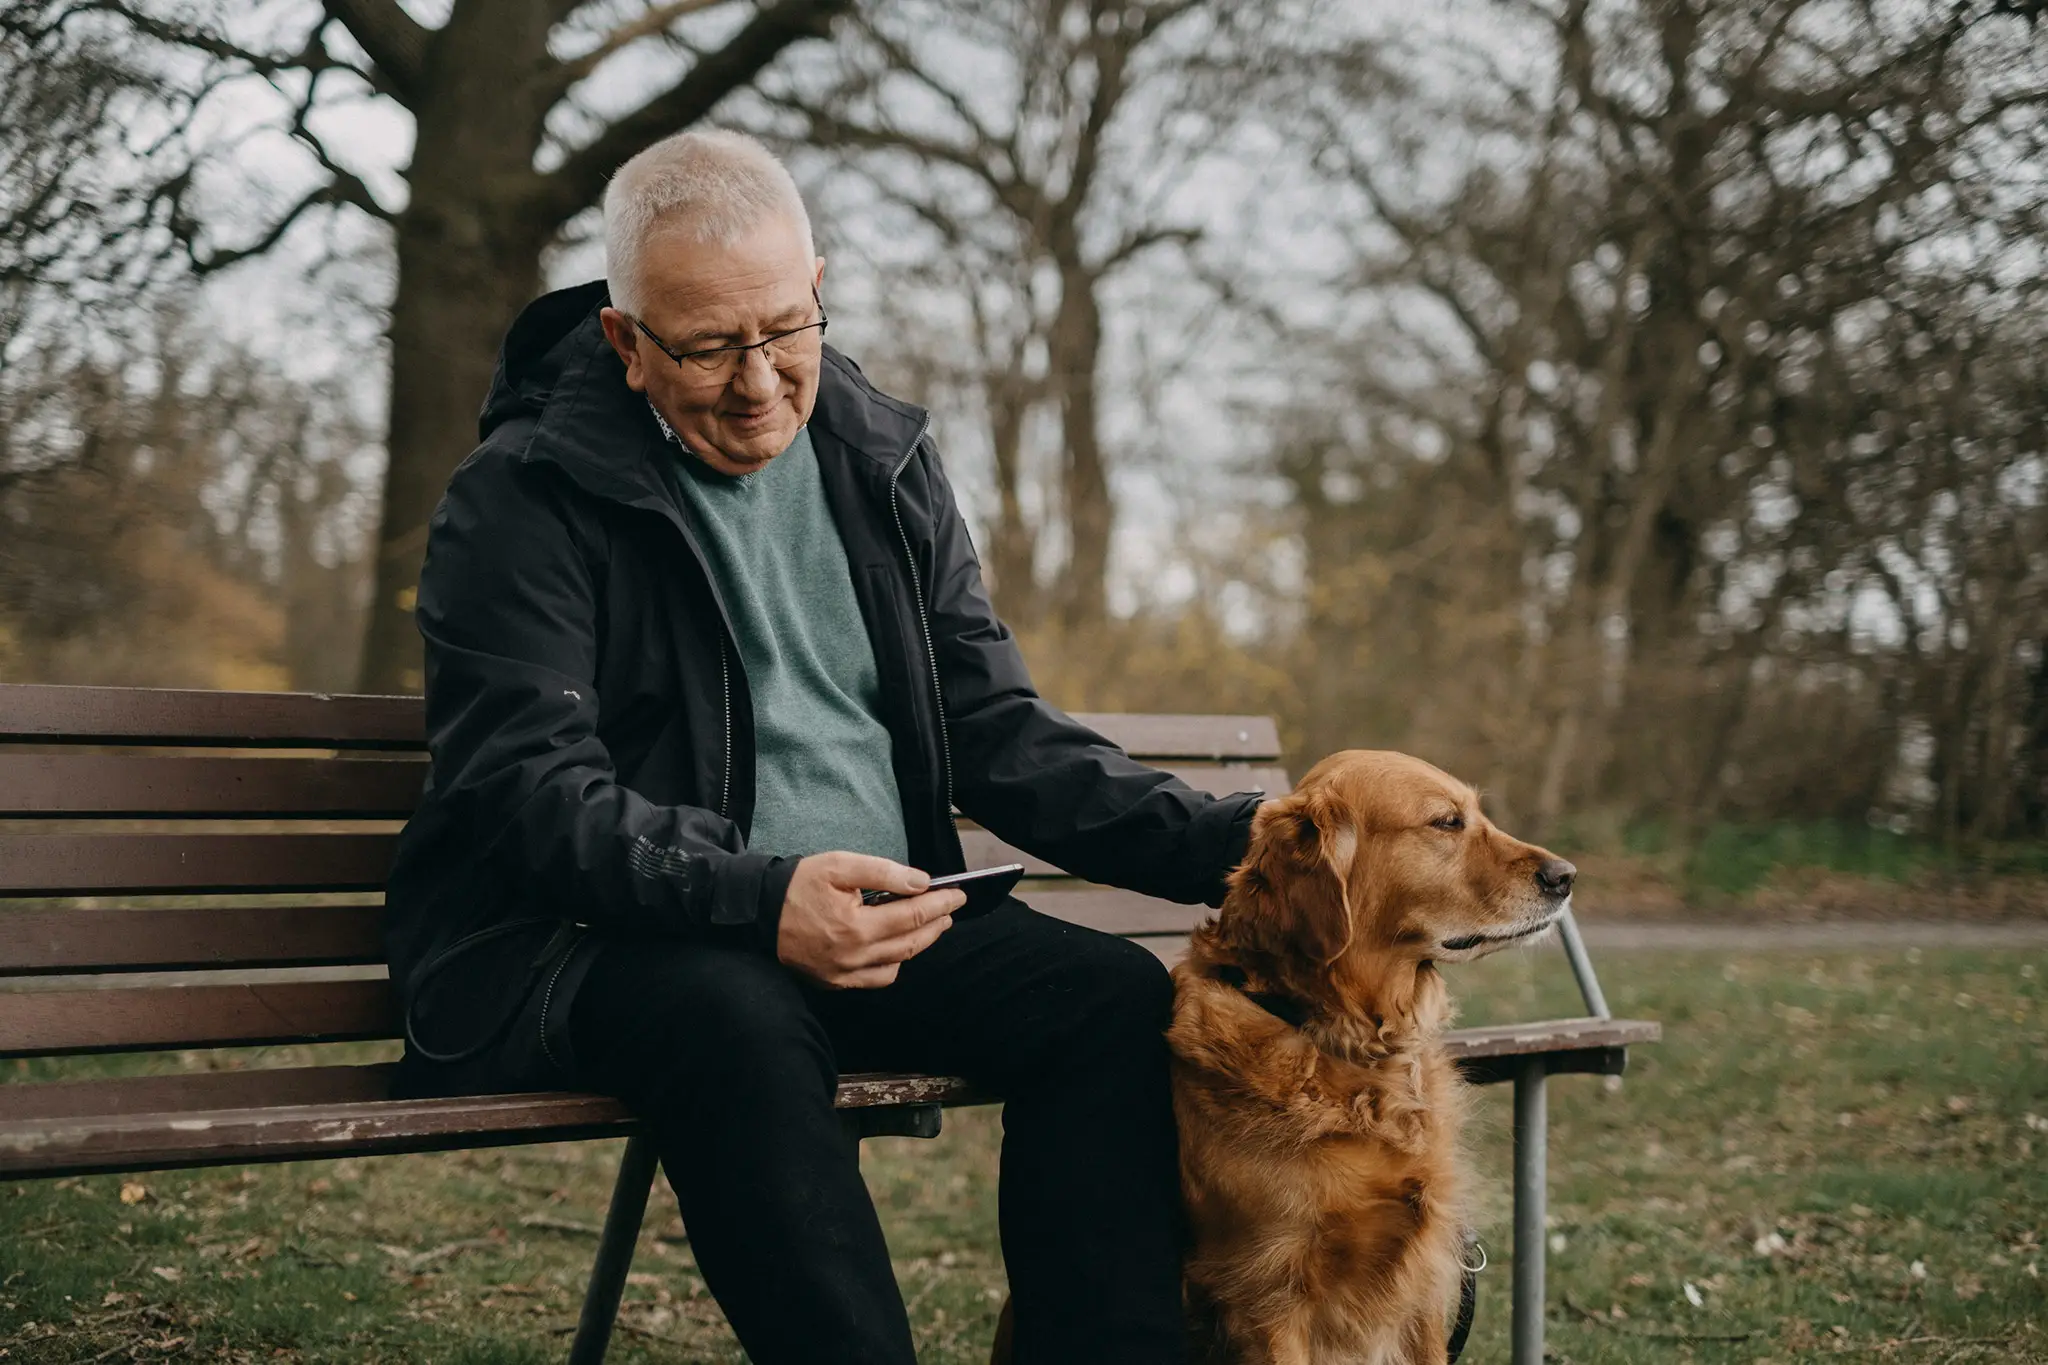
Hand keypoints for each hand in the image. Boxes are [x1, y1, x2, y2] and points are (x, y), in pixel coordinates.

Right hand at [776, 852, 965, 987]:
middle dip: (936, 925)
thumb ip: (883, 872)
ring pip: (897, 965)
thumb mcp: (839, 865)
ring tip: (930, 925)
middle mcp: (854, 957)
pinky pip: (876, 979)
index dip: (940, 905)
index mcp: (856, 927)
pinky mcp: (834, 982)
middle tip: (950, 910)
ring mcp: (844, 975)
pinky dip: (893, 964)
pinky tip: (897, 948)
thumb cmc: (798, 884)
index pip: (913, 916)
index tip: (959, 895)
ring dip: (918, 945)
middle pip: (910, 943)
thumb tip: (921, 882)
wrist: (756, 912)